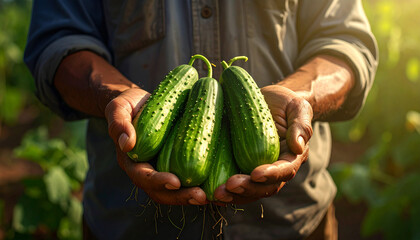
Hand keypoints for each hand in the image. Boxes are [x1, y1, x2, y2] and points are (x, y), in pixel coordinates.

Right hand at [105, 88, 207, 204]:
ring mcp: (164, 170)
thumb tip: (126, 144)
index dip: (158, 181)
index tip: (175, 181)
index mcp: (133, 163)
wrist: (141, 104)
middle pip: (163, 192)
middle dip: (181, 197)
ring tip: (213, 197)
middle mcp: (149, 172)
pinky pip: (190, 178)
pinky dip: (204, 185)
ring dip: (194, 196)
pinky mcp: (179, 165)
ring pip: (178, 192)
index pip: (144, 177)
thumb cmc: (128, 105)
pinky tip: (221, 187)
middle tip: (200, 197)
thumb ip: (118, 124)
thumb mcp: (118, 109)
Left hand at [213, 85, 312, 203]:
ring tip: (216, 194)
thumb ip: (301, 125)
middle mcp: (275, 170)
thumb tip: (298, 146)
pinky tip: (208, 192)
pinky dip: (224, 191)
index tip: (255, 173)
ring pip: (248, 191)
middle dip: (247, 189)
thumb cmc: (285, 102)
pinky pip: (234, 185)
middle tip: (229, 186)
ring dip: (232, 195)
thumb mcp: (297, 107)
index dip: (270, 175)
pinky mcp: (241, 167)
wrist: (269, 102)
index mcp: (291, 157)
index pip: (284, 171)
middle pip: (264, 187)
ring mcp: (256, 171)